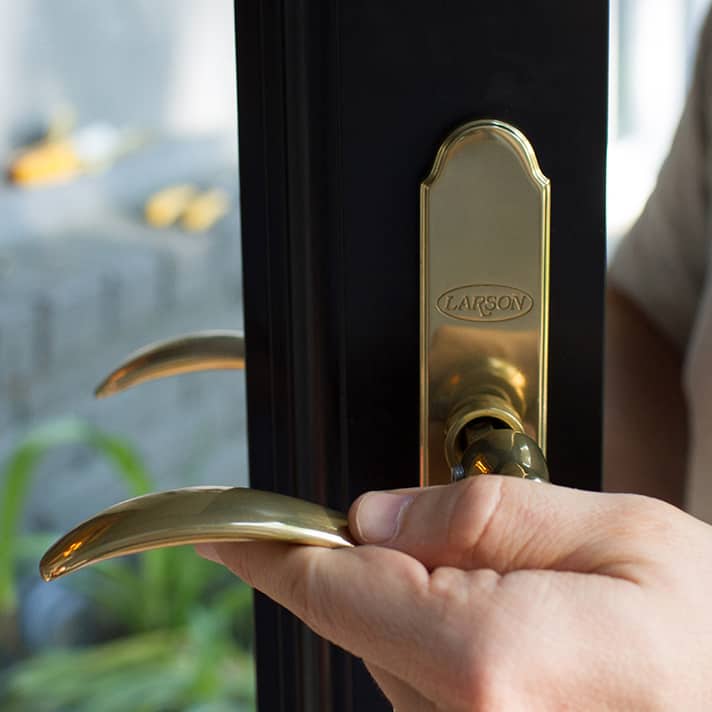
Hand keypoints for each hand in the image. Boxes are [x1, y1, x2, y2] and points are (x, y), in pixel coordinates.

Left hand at [197, 477, 711, 709]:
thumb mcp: (621, 534)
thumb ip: (487, 514)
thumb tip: (380, 514)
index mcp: (491, 663)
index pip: (337, 589)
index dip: (275, 550)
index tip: (227, 529)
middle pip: (364, 618)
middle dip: (388, 562)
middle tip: (474, 539)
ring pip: (394, 654)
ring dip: (430, 605)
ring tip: (531, 596)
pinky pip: (430, 690)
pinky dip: (450, 646)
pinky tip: (525, 640)